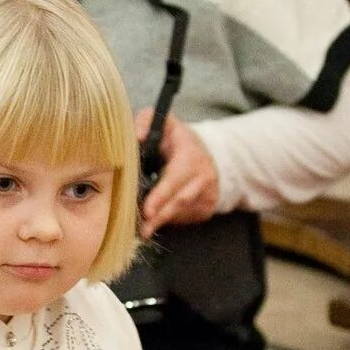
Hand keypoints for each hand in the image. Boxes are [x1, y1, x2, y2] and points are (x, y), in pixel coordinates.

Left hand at [134, 108, 219, 236]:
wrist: (211, 155)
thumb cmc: (179, 141)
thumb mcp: (166, 123)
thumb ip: (147, 120)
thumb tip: (138, 136)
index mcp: (191, 156)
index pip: (176, 178)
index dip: (161, 195)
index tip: (147, 210)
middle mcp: (203, 177)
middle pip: (180, 201)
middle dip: (159, 216)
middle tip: (142, 228)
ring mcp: (208, 195)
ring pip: (181, 213)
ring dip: (162, 222)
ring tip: (144, 229)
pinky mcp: (206, 209)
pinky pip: (185, 219)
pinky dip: (170, 221)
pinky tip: (157, 221)